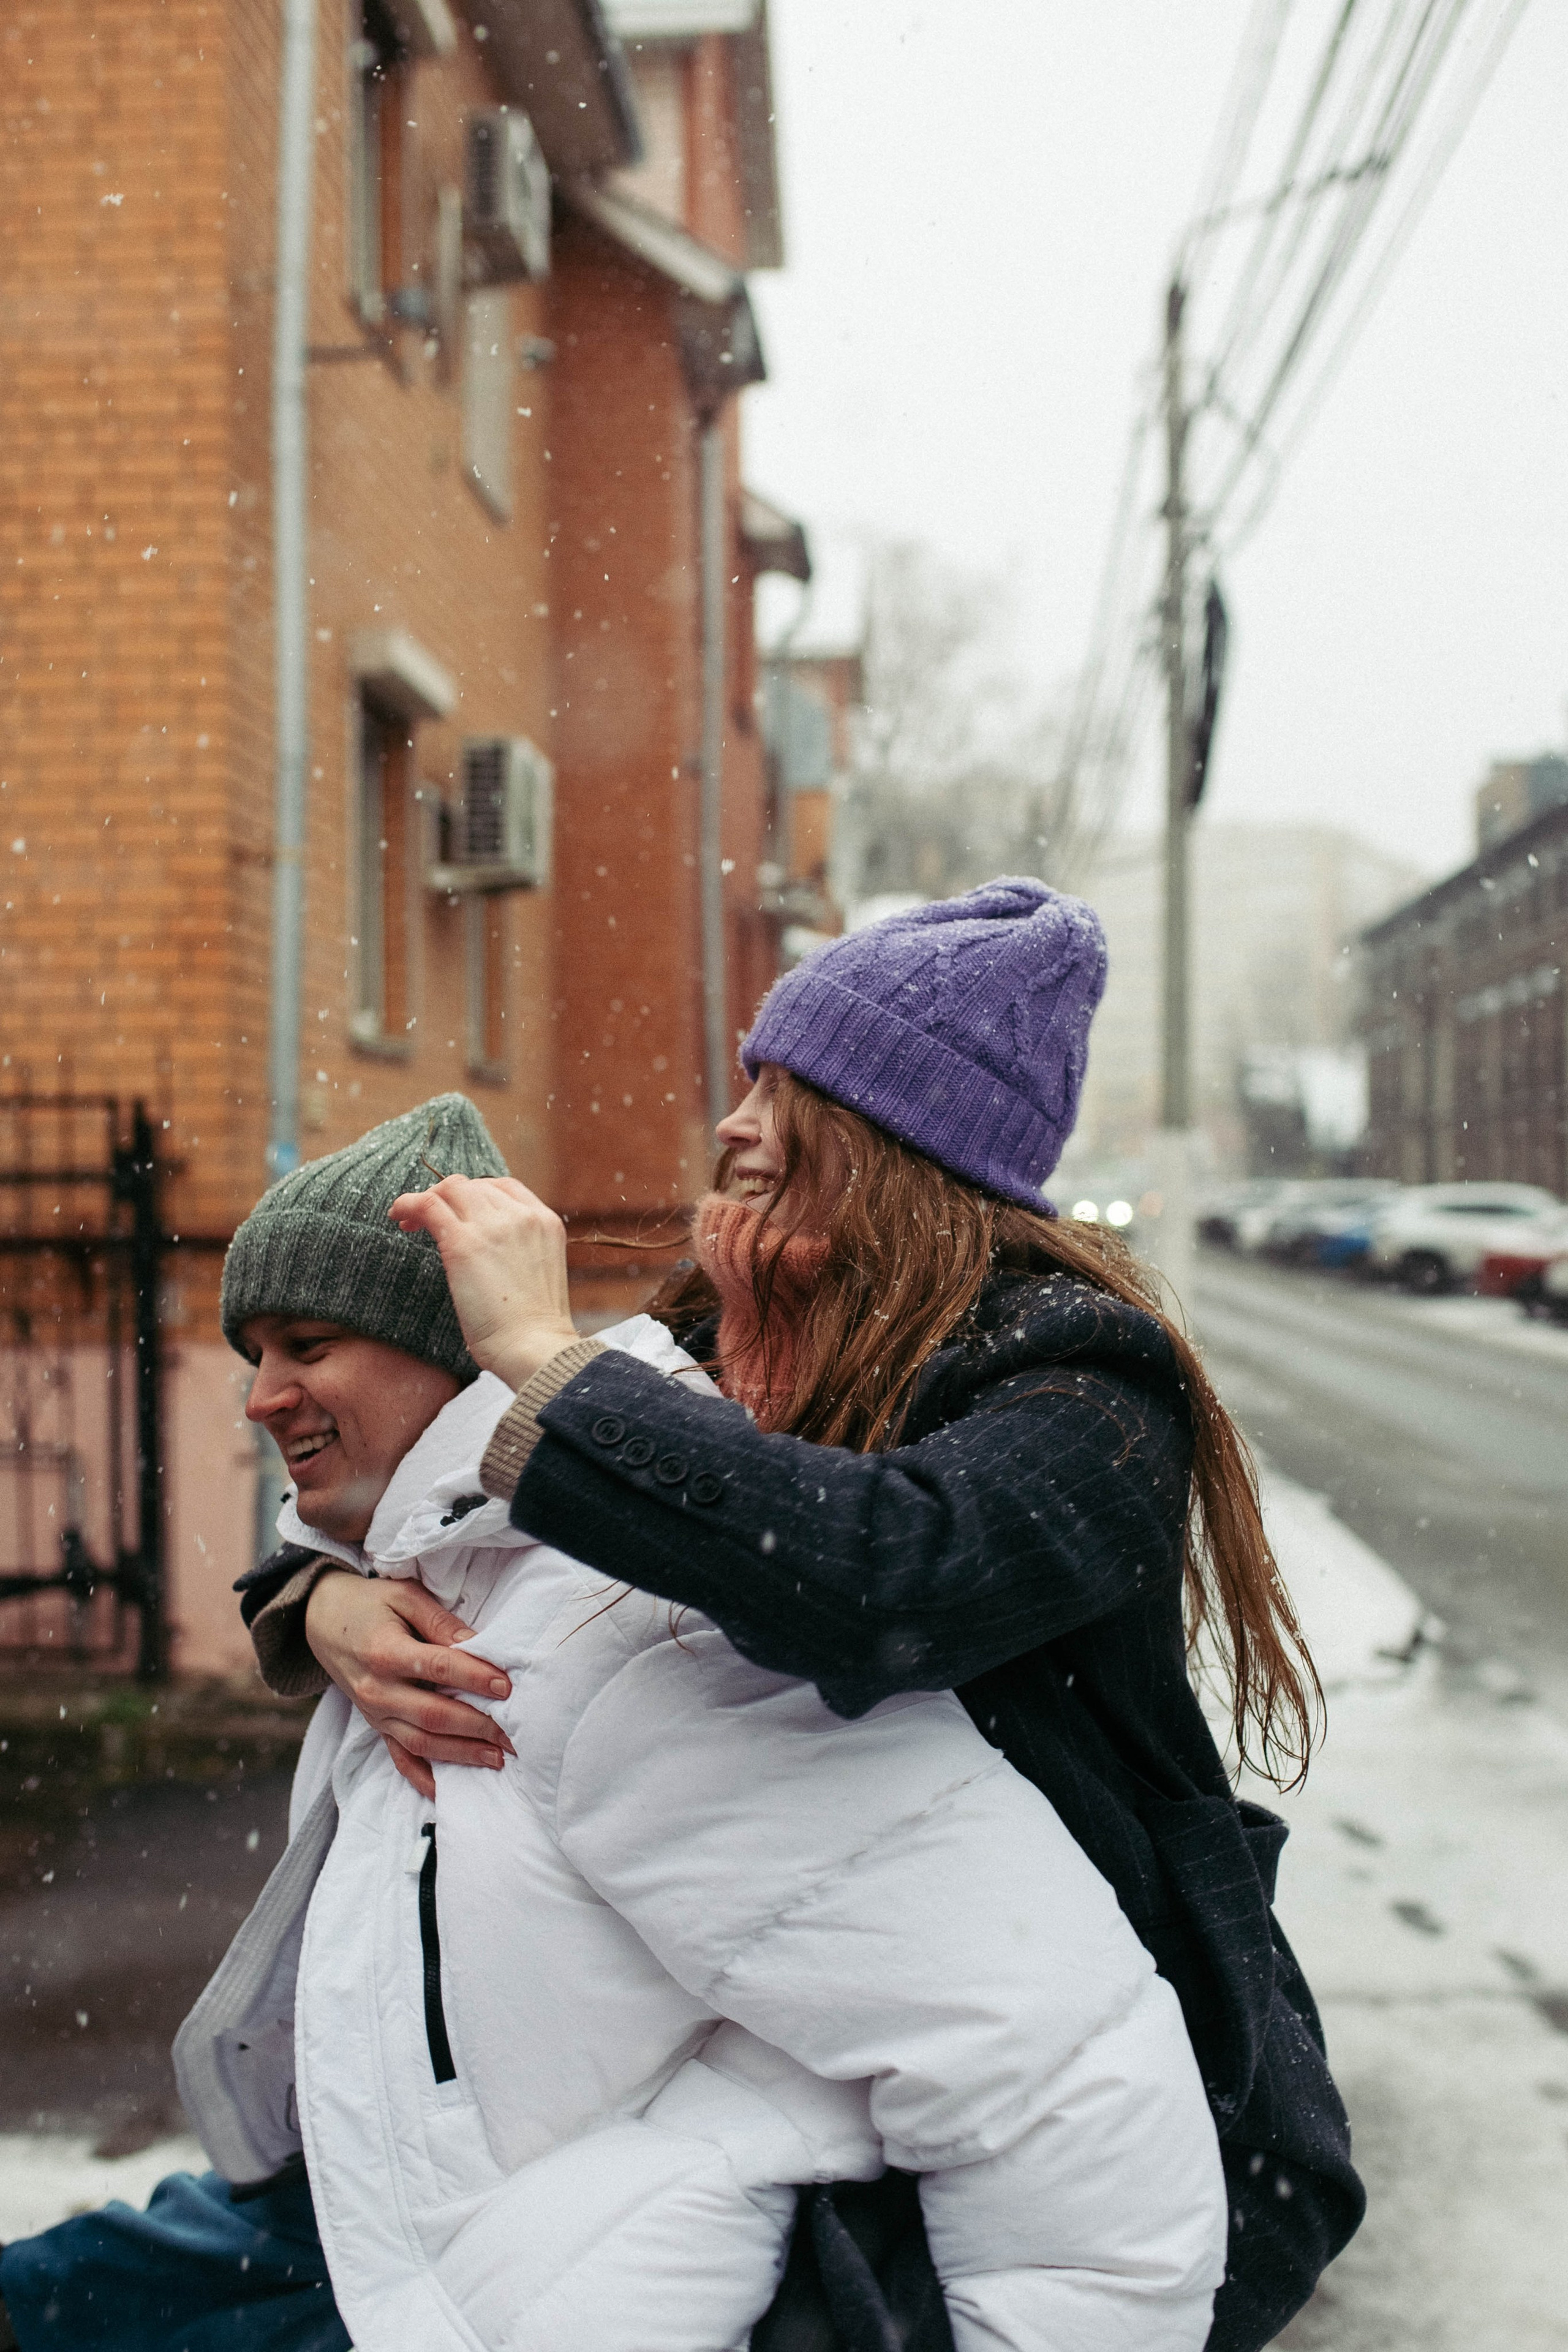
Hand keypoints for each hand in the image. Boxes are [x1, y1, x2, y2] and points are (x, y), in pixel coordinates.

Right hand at [304, 1568, 515, 1802]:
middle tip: (513, 1733)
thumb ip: (439, 1621)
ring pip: (421, 1742)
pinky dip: (422, 1777)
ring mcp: (375, 1713)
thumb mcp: (403, 1596)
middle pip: (433, 1714)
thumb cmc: (368, 1604)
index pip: (437, 1667)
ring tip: (497, 1757)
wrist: (320, 1620)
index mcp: (384, 1652)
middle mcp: (377, 1690)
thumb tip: (478, 1644)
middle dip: (477, 1726)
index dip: (474, 1677)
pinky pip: (398, 1758)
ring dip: (460, 1753)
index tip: (505, 1686)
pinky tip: (447, 1791)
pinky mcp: (375, 1726)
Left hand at [387, 1174, 578, 1390]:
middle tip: (427, 1220)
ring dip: (426, 1199)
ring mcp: (492, 1225)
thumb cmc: (533, 1329)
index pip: (505, 1188)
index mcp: (544, 1222)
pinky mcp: (463, 1242)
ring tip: (408, 1221)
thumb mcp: (537, 1275)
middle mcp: (520, 1215)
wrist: (533, 1347)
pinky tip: (398, 1217)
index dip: (476, 1193)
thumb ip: (517, 1253)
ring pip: (450, 1189)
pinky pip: (429, 1204)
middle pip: (474, 1186)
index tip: (459, 1211)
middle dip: (448, 1197)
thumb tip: (485, 1254)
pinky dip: (408, 1204)